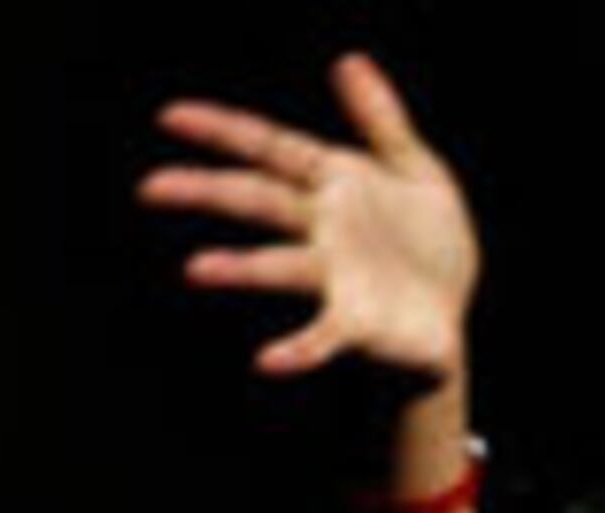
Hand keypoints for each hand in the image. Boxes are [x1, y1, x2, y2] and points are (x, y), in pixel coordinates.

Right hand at [146, 54, 477, 387]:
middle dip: (206, 191)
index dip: (222, 131)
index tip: (170, 117)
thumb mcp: (416, 168)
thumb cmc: (428, 240)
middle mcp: (322, 228)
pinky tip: (267, 360)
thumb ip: (381, 118)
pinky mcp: (355, 323)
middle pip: (257, 201)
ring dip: (239, 268)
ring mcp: (335, 277)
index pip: (269, 148)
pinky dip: (297, 348)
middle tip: (150, 187)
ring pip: (278, 266)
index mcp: (333, 183)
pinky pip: (322, 335)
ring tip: (196, 270)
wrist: (454, 312)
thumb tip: (346, 60)